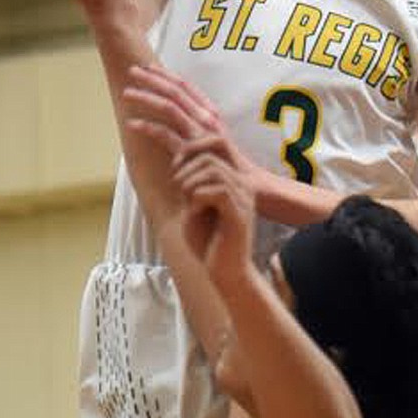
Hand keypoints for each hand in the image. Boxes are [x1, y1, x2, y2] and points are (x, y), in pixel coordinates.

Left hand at [123, 64, 257, 179]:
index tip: (148, 67)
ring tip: (126, 93)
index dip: (167, 76)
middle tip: (132, 71)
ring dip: (147, 98)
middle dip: (153, 80)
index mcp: (211, 119)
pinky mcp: (198, 154)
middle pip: (177, 94)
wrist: (250, 194)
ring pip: (171, 109)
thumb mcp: (213, 150)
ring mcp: (204, 137)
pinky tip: (133, 124)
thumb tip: (177, 128)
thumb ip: (197, 136)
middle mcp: (208, 123)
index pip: (188, 90)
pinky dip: (149, 128)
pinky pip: (169, 136)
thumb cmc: (228, 176)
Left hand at [172, 137, 255, 291]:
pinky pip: (217, 191)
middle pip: (209, 155)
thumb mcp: (193, 205)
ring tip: (185, 200)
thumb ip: (190, 182)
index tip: (174, 169)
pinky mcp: (239, 214)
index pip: (215, 145)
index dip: (189, 150)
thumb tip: (177, 158)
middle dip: (185, 167)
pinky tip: (194, 210)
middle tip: (178, 188)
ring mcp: (243, 198)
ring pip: (212, 170)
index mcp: (233, 180)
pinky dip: (197, 197)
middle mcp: (242, 185)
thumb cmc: (208, 242)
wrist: (224, 272)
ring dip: (189, 182)